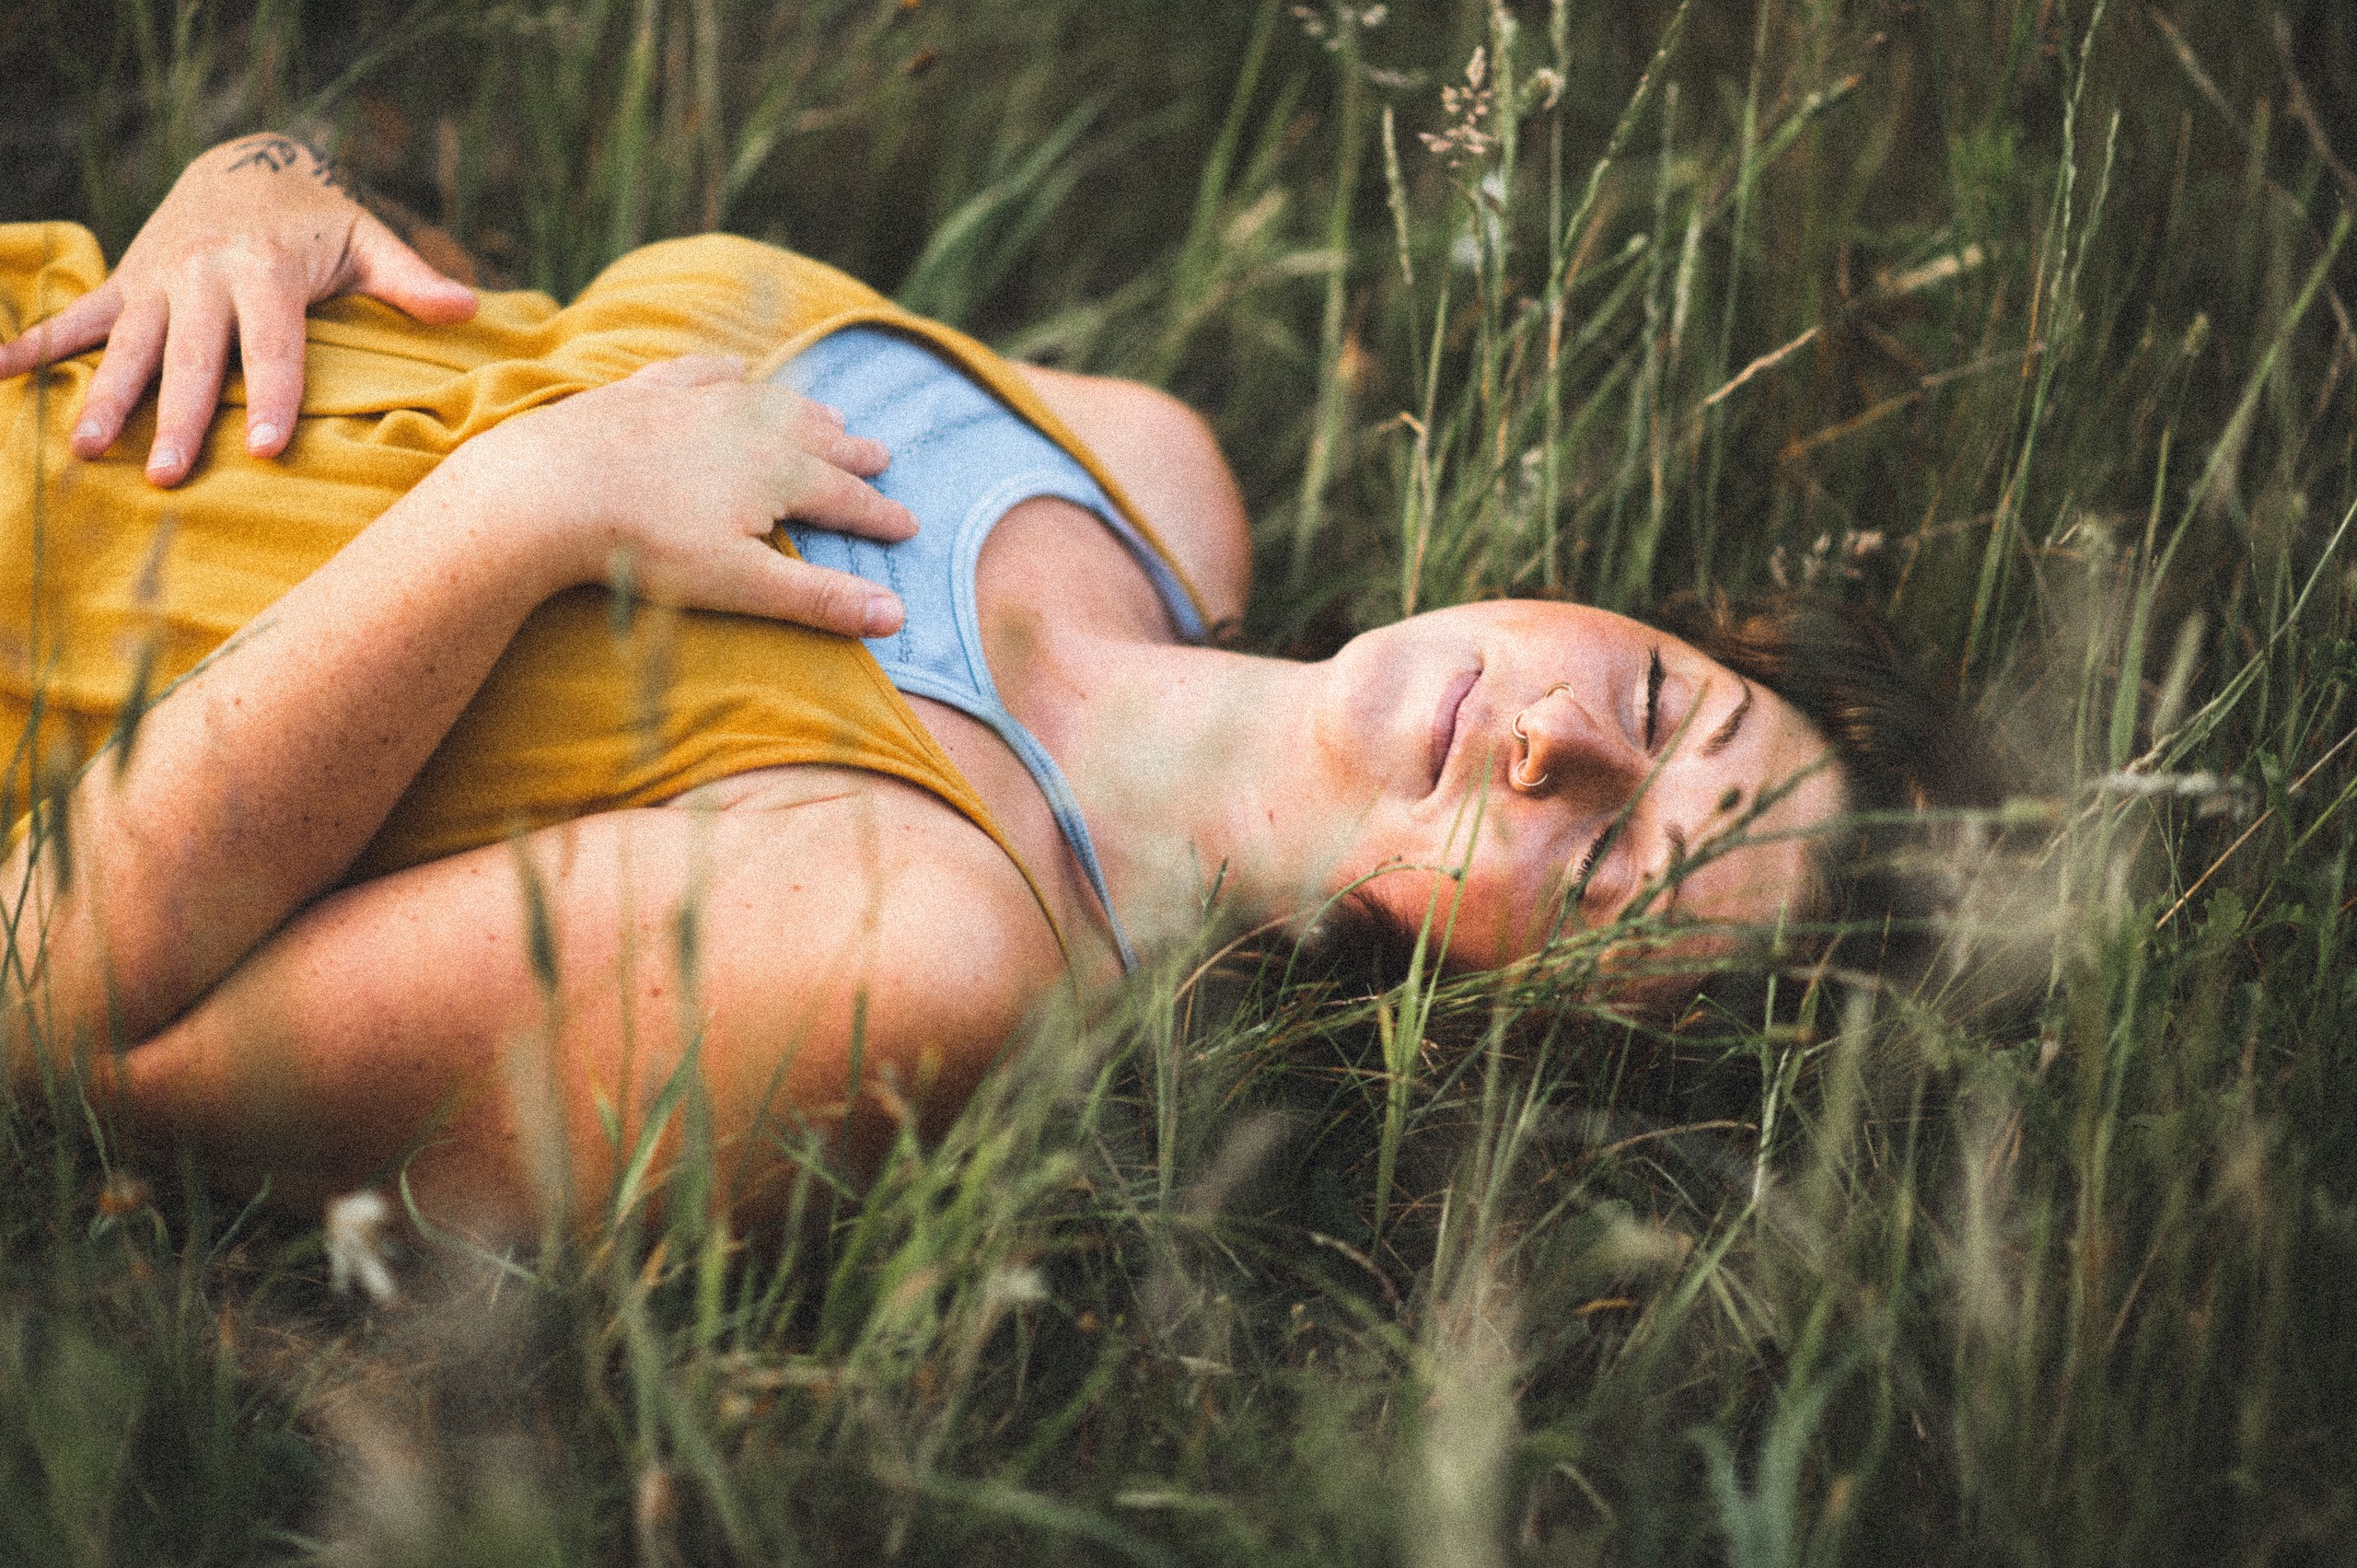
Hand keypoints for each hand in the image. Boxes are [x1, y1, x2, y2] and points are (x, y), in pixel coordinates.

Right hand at [0, 134, 478, 485]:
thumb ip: (411, 281)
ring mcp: (158, 282)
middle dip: (178, 418)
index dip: (271, 396)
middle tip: (168, 476)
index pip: (273, 346)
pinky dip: (34, 345)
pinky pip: (76, 317)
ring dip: (104, 398)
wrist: (247, 164)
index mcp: (266, 272)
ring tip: (85, 449)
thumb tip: (470, 306)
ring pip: (128, 346)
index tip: (266, 449)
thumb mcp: (368, 241)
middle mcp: (204, 277)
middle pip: (192, 358)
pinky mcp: (128, 284)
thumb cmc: (322, 220)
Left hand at [440, 356, 918, 637]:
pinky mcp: (645, 393)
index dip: (879, 515)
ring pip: (767, 401)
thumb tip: (897, 617)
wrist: (547, 490)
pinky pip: (700, 373)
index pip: (845, 498)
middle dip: (852, 452)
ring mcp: (694, 402)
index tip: (909, 526)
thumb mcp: (742, 585)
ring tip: (828, 414)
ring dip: (803, 410)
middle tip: (882, 455)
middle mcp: (747, 425)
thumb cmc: (647, 546)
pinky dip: (727, 373)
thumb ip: (821, 599)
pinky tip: (734, 371)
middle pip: (816, 439)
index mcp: (778, 472)